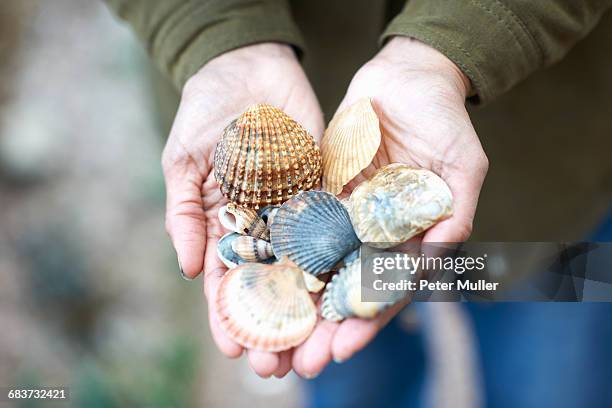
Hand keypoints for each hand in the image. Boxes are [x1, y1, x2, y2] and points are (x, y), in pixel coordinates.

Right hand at [162, 43, 324, 377]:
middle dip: (272, 326)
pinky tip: (345, 292)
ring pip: (304, 268)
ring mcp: (295, 212)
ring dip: (307, 309)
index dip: (228, 316)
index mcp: (224, 224)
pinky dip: (339, 261)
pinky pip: (333, 229)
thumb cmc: (205, 113)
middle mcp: (262, 227)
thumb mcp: (183, 161)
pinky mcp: (325, 191)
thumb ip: (185, 212)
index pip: (225, 281)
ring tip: (314, 346)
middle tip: (276, 366)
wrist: (247, 69)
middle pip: (268, 286)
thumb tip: (189, 268)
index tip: (232, 349)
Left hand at [291, 37, 488, 377]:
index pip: (386, 288)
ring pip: (317, 264)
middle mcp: (375, 234)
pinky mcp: (321, 191)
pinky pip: (298, 224)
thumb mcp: (464, 163)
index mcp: (411, 238)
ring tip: (271, 335)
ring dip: (297, 301)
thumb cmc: (444, 119)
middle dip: (324, 326)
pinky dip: (281, 252)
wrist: (406, 77)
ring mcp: (346, 214)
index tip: (343, 349)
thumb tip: (442, 254)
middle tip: (299, 362)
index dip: (366, 320)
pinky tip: (258, 277)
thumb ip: (456, 209)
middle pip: (346, 287)